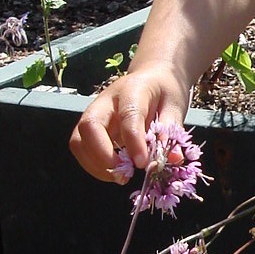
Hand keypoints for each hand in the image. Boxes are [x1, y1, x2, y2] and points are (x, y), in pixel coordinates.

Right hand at [70, 65, 188, 181]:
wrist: (152, 77)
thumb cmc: (163, 91)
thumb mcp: (175, 106)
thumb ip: (171, 132)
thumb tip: (172, 159)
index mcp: (132, 89)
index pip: (128, 115)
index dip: (133, 142)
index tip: (143, 163)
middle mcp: (106, 100)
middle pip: (89, 126)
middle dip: (102, 155)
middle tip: (124, 174)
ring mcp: (94, 113)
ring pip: (79, 140)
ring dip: (95, 164)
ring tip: (120, 177)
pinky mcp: (90, 128)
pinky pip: (82, 148)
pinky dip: (94, 165)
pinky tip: (114, 171)